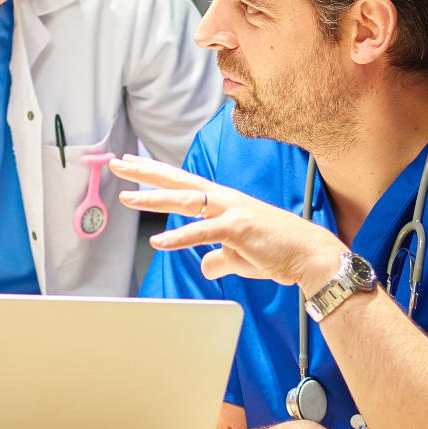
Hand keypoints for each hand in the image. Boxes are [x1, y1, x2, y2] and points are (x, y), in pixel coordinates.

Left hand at [108, 155, 345, 293]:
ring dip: (154, 199)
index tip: (131, 163)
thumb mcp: (239, 256)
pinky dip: (180, 237)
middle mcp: (225, 200)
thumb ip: (218, 257)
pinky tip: (159, 243)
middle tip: (117, 163)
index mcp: (223, 202)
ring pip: (185, 201)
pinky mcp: (239, 229)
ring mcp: (232, 212)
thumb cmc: (278, 253)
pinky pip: (203, 233)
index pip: (182, 183)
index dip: (154, 173)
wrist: (310, 257)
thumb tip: (204, 265)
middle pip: (177, 181)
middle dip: (145, 172)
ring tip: (127, 197)